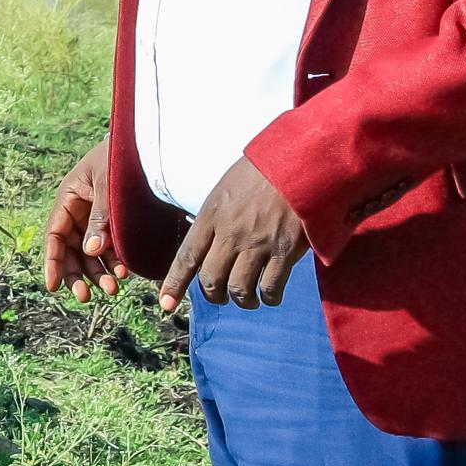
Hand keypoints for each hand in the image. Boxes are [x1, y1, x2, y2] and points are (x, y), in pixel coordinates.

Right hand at [42, 141, 126, 297]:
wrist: (144, 143)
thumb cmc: (120, 156)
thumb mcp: (108, 184)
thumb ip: (100, 217)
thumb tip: (91, 251)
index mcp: (68, 198)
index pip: (54, 235)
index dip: (52, 261)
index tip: (53, 286)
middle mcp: (78, 211)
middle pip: (70, 251)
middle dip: (77, 275)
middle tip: (86, 297)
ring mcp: (96, 218)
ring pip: (90, 254)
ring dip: (98, 273)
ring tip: (112, 289)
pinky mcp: (114, 223)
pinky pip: (110, 248)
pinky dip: (114, 262)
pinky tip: (123, 272)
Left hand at [163, 156, 309, 310]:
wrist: (298, 162)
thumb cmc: (262, 172)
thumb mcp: (226, 189)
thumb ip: (215, 218)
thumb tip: (208, 244)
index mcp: (212, 215)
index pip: (187, 256)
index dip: (175, 283)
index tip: (166, 303)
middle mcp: (230, 233)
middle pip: (210, 280)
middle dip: (214, 295)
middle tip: (221, 296)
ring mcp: (257, 244)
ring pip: (239, 289)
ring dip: (242, 301)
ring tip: (248, 300)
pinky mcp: (284, 251)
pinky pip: (270, 288)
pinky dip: (268, 298)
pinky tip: (270, 296)